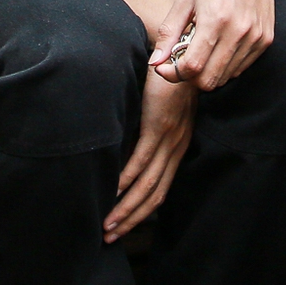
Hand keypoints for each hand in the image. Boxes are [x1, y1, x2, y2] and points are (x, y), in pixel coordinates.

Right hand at [105, 68, 196, 241]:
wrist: (178, 48)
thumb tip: (125, 148)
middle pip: (155, 194)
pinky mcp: (159, 125)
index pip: (161, 188)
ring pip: (148, 183)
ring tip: (107, 223)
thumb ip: (148, 130)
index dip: (142, 212)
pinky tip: (113, 191)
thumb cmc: (165, 77)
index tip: (122, 227)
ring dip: (126, 207)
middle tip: (109, 237)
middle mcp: (177, 146)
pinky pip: (142, 159)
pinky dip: (127, 179)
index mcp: (179, 144)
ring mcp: (169, 138)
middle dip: (131, 219)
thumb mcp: (160, 110)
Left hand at [150, 0, 281, 90]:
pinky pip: (240, 68)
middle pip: (209, 81)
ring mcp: (255, 37)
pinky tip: (219, 44)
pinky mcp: (265, 39)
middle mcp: (239, 31)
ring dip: (208, 71)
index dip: (174, 73)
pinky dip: (225, 65)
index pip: (192, 67)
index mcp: (215, 19)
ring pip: (225, 78)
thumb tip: (155, 62)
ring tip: (202, 48)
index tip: (166, 67)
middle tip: (182, 60)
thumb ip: (169, 32)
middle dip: (190, 77)